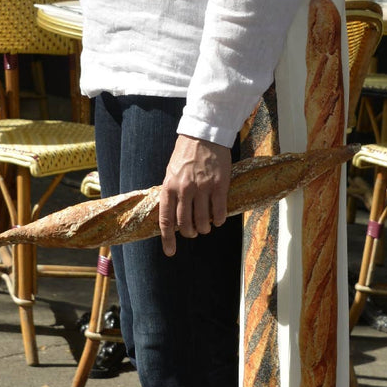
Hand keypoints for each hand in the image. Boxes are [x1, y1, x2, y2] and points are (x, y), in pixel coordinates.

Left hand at [159, 135, 231, 255]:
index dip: (168, 239)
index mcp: (169, 187)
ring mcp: (202, 188)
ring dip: (204, 228)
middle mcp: (184, 190)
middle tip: (194, 232)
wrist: (204, 135)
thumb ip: (172, 192)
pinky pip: (218, 211)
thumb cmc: (186, 154)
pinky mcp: (219, 185)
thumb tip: (173, 215)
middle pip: (185, 224)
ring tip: (206, 226)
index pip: (166, 220)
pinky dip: (218, 220)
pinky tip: (218, 220)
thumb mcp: (171, 172)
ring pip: (202, 221)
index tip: (170, 252)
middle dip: (190, 233)